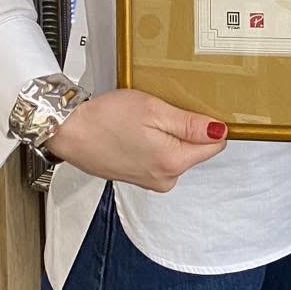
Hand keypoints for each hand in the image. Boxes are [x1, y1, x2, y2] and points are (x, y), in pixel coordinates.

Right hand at [46, 88, 227, 192]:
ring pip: (178, 152)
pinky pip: (161, 157)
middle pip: (197, 149)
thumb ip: (190, 124)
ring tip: (148, 118)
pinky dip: (156, 142)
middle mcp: (166, 178)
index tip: (196, 108)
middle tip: (165, 108)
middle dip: (187, 127)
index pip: (215, 145)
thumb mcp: (154, 110)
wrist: (69, 132)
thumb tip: (220, 131)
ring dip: (170, 134)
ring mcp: (152, 180)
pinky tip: (139, 130)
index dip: (210, 122)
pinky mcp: (140, 177)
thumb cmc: (106, 119)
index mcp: (173, 162)